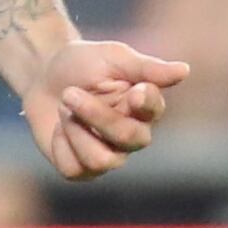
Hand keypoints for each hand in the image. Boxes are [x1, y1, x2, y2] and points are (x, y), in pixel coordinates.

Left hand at [24, 37, 188, 180]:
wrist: (42, 75)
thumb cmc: (83, 63)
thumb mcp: (113, 57)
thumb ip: (146, 67)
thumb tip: (184, 70)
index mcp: (144, 106)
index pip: (154, 110)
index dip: (143, 103)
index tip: (132, 91)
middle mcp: (132, 135)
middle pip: (128, 138)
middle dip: (95, 115)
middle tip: (69, 93)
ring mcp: (108, 155)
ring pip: (100, 160)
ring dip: (74, 129)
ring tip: (64, 108)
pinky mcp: (81, 169)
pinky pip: (73, 168)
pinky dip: (59, 144)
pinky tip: (59, 129)